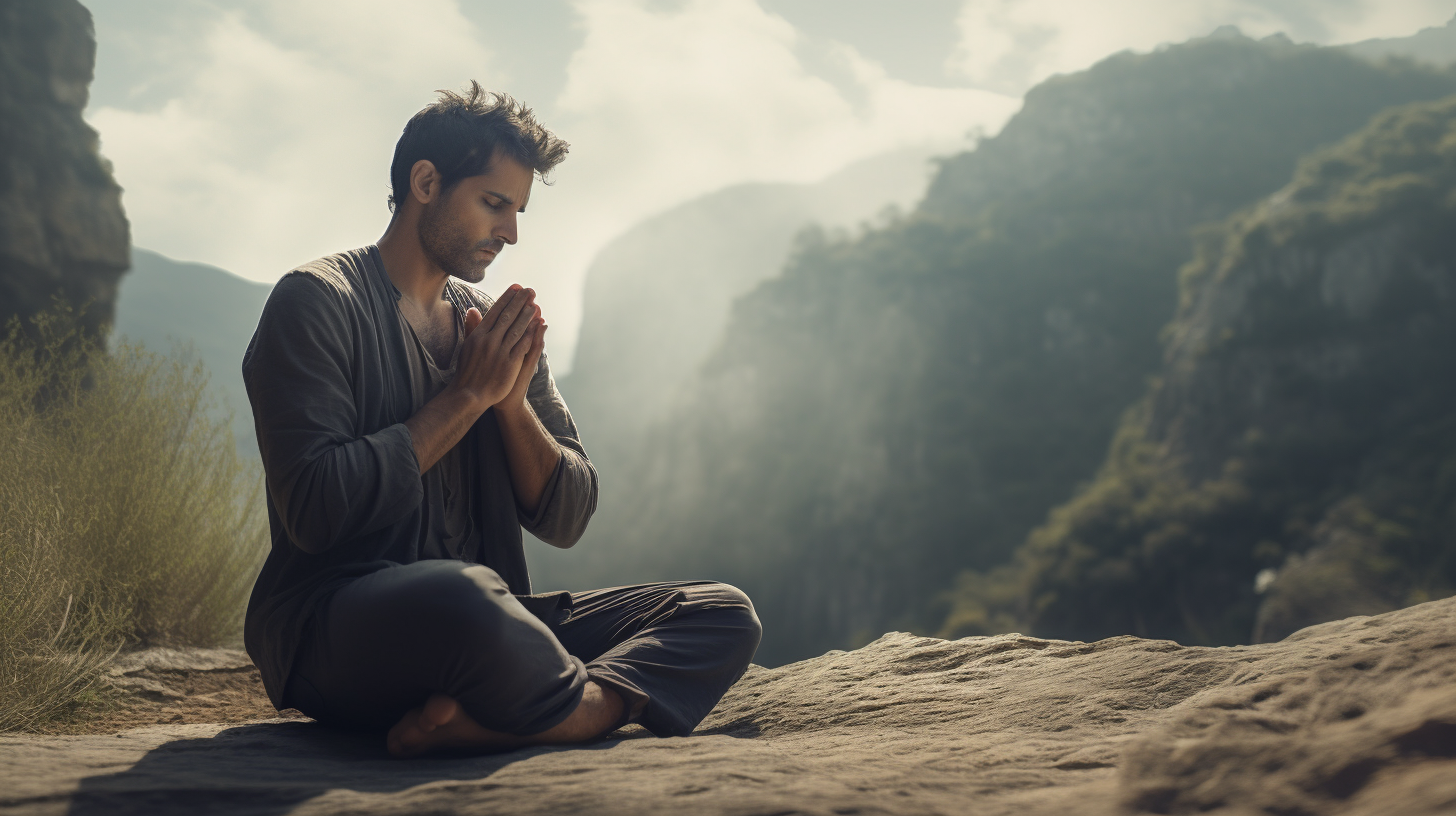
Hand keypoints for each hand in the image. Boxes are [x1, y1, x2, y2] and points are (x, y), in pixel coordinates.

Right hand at [449, 284, 541, 411]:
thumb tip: (472, 309)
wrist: (469, 394)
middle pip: (508, 316)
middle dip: (519, 301)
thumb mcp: (467, 346)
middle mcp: (489, 341)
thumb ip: (472, 327)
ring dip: (527, 315)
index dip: (507, 298)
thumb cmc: (468, 370)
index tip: (516, 287)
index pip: (495, 311)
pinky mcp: (509, 363)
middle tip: (530, 290)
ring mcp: (500, 352)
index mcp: (478, 335)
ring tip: (535, 304)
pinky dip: (531, 334)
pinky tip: (538, 325)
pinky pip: (523, 345)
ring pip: (517, 329)